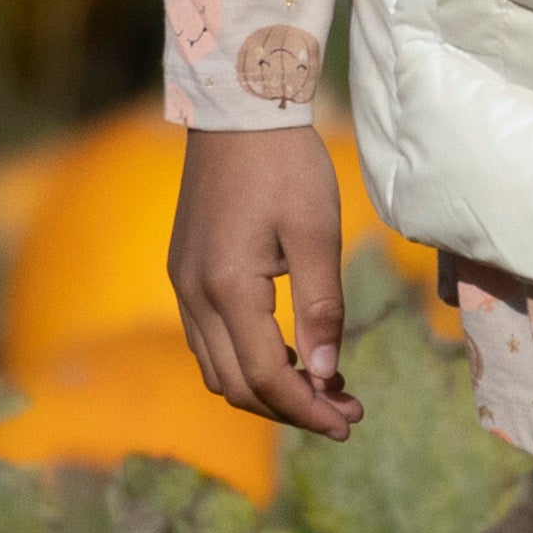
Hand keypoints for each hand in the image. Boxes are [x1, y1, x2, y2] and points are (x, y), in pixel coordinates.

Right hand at [171, 122, 365, 436]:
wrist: (238, 109)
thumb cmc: (286, 164)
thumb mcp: (318, 234)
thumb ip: (321, 309)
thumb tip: (325, 377)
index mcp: (227, 287)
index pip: (265, 376)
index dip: (307, 409)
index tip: (349, 422)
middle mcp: (193, 294)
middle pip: (236, 385)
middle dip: (291, 409)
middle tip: (347, 412)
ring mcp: (183, 284)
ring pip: (218, 369)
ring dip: (268, 389)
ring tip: (324, 387)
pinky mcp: (185, 273)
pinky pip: (209, 342)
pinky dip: (247, 361)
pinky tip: (290, 353)